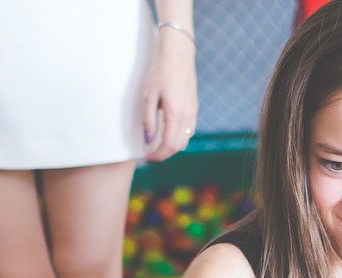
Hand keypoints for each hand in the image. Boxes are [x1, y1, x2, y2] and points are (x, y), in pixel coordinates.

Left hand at [142, 28, 197, 161]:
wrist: (178, 55)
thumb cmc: (160, 72)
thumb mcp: (148, 95)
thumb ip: (149, 120)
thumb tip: (149, 140)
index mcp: (176, 113)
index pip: (169, 145)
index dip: (158, 155)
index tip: (147, 158)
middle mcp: (188, 116)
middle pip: (179, 146)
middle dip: (164, 154)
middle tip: (151, 155)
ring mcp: (193, 112)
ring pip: (185, 139)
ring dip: (172, 147)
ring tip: (158, 145)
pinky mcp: (194, 108)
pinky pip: (189, 130)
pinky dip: (178, 137)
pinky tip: (168, 133)